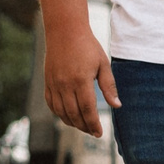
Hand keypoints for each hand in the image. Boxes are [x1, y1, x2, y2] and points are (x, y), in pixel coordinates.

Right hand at [44, 22, 118, 137]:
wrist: (65, 31)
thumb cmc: (88, 46)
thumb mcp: (103, 64)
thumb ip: (109, 86)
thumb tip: (117, 105)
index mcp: (81, 80)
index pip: (88, 109)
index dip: (94, 124)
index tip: (99, 133)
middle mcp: (65, 84)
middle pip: (74, 114)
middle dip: (84, 126)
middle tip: (93, 132)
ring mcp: (53, 84)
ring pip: (61, 111)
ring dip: (72, 122)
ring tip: (83, 126)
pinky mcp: (47, 82)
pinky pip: (51, 103)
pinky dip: (59, 113)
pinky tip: (67, 117)